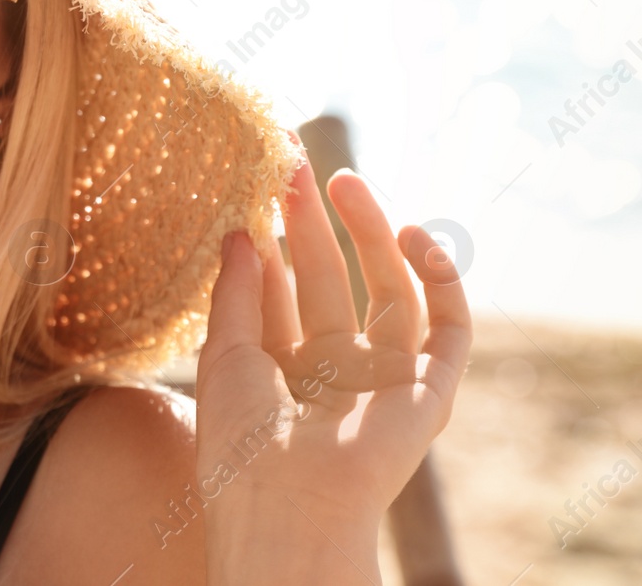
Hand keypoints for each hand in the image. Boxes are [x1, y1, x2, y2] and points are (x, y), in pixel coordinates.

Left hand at [194, 135, 471, 564]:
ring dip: (371, 234)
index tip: (259, 182)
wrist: (288, 506)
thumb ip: (236, 291)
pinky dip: (441, 280)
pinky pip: (449, 328)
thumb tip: (241, 232)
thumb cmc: (242, 442)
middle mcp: (333, 372)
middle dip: (314, 224)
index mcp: (280, 370)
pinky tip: (413, 234)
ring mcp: (385, 380)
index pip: (279, 291)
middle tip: (294, 165)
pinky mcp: (431, 392)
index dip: (272, 237)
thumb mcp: (223, 354)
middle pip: (328, 280)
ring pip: (387, 291)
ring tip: (342, 181)